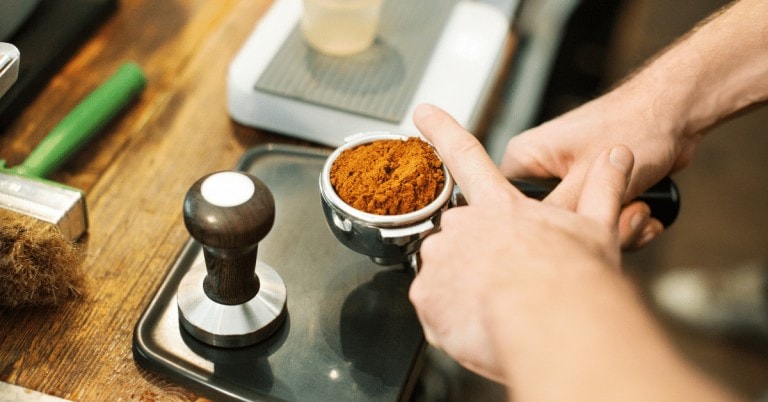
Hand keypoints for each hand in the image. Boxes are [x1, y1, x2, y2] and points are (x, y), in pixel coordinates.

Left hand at [409, 103, 631, 381]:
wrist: (552, 325)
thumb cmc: (574, 278)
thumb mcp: (598, 227)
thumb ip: (603, 188)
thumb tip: (618, 156)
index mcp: (499, 205)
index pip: (467, 155)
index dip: (442, 130)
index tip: (421, 112)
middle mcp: (462, 226)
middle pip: (460, 234)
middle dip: (477, 255)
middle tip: (507, 281)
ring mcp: (441, 259)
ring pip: (446, 271)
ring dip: (465, 287)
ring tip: (499, 309)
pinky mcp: (427, 296)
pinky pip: (435, 308)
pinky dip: (452, 319)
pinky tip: (481, 327)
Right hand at [498, 92, 698, 249]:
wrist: (678, 112)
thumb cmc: (634, 125)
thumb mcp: (588, 180)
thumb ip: (556, 213)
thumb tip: (534, 244)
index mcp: (525, 159)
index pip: (509, 210)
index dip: (537, 231)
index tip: (570, 236)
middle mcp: (541, 170)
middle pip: (550, 224)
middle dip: (591, 231)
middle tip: (622, 219)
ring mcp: (568, 182)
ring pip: (580, 227)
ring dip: (616, 229)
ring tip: (641, 212)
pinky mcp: (593, 191)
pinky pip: (599, 221)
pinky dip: (624, 224)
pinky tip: (648, 217)